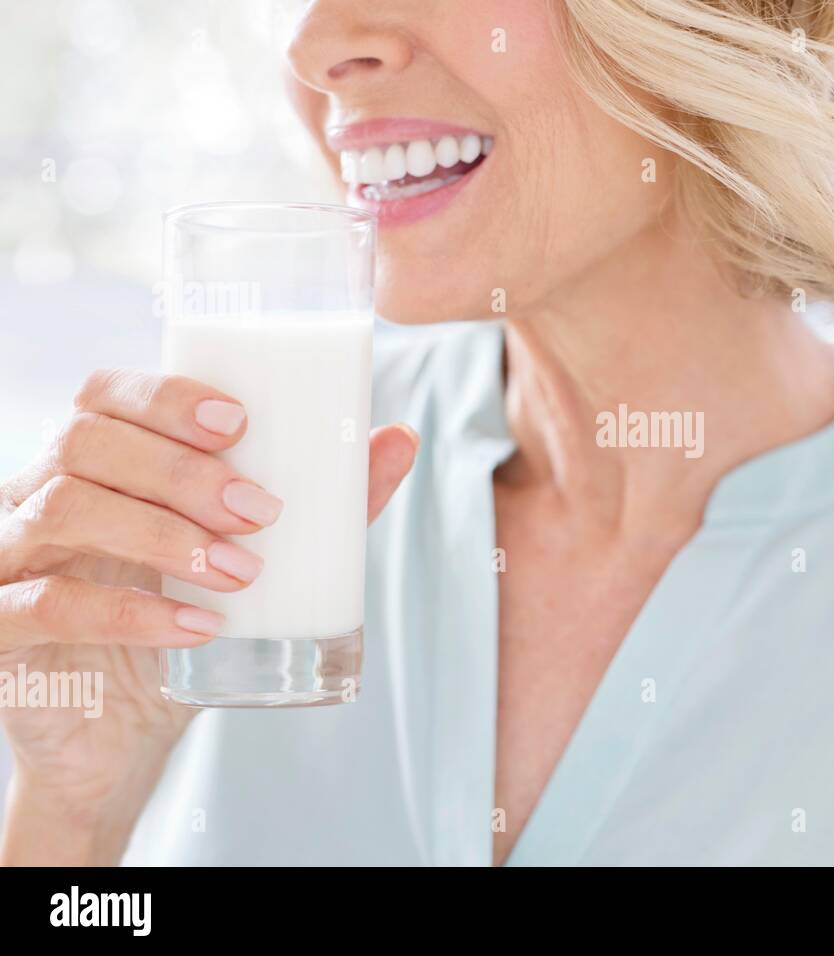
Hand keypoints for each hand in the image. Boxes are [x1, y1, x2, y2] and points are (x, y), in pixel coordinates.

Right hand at [0, 368, 416, 863]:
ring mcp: (11, 562)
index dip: (164, 396)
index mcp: (96, 468)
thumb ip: (324, 505)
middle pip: (86, 443)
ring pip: (63, 509)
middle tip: (259, 510)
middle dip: (181, 469)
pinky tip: (197, 626)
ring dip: (163, 533)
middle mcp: (38, 499)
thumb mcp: (260, 561)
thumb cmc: (186, 628)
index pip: (104, 397)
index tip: (239, 421)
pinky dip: (128, 612)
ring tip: (238, 569)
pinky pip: (45, 606)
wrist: (119, 740)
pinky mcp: (0, 632)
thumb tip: (400, 439)